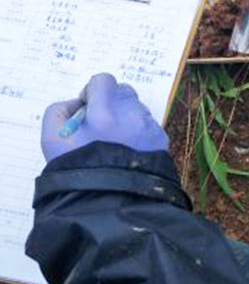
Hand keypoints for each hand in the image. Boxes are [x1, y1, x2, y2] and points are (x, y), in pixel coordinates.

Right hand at [41, 73, 168, 162]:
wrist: (108, 202)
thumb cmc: (76, 171)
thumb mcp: (52, 140)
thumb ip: (59, 111)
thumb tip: (78, 102)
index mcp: (105, 113)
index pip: (103, 80)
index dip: (93, 91)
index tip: (87, 108)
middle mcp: (132, 115)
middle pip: (123, 92)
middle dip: (110, 103)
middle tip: (100, 125)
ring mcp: (149, 127)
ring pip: (136, 109)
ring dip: (125, 117)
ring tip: (114, 142)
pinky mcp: (161, 138)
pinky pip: (148, 124)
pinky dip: (138, 131)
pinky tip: (127, 150)